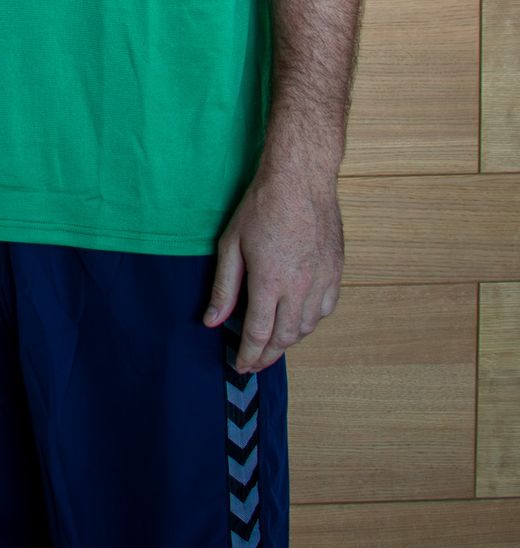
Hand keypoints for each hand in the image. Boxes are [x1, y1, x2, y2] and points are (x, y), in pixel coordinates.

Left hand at [205, 159, 342, 373]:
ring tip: (271, 345)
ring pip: (307, 327)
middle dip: (267, 356)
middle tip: (253, 364)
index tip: (239, 365)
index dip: (248, 355)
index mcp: (270, 282)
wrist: (300, 181)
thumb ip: (224, 288)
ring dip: (288, 341)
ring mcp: (322, 282)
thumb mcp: (230, 245)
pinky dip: (309, 323)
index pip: (259, 334)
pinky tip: (297, 321)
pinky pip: (325, 311)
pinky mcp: (336, 273)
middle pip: (284, 337)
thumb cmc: (261, 208)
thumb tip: (212, 321)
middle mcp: (300, 288)